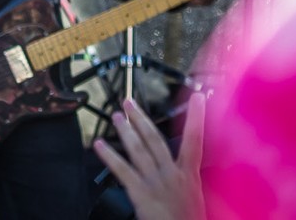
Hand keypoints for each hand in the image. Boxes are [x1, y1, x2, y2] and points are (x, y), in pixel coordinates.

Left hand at [91, 97, 203, 219]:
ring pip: (138, 149)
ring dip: (125, 130)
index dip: (197, 118)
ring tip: (115, 116)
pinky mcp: (140, 193)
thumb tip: (186, 167)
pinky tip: (98, 145)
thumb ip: (189, 179)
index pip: (195, 141)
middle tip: (129, 102)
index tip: (196, 98)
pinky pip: (122, 170)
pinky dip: (109, 155)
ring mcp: (155, 182)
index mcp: (189, 176)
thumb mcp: (196, 197)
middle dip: (141, 118)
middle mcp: (172, 174)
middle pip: (155, 139)